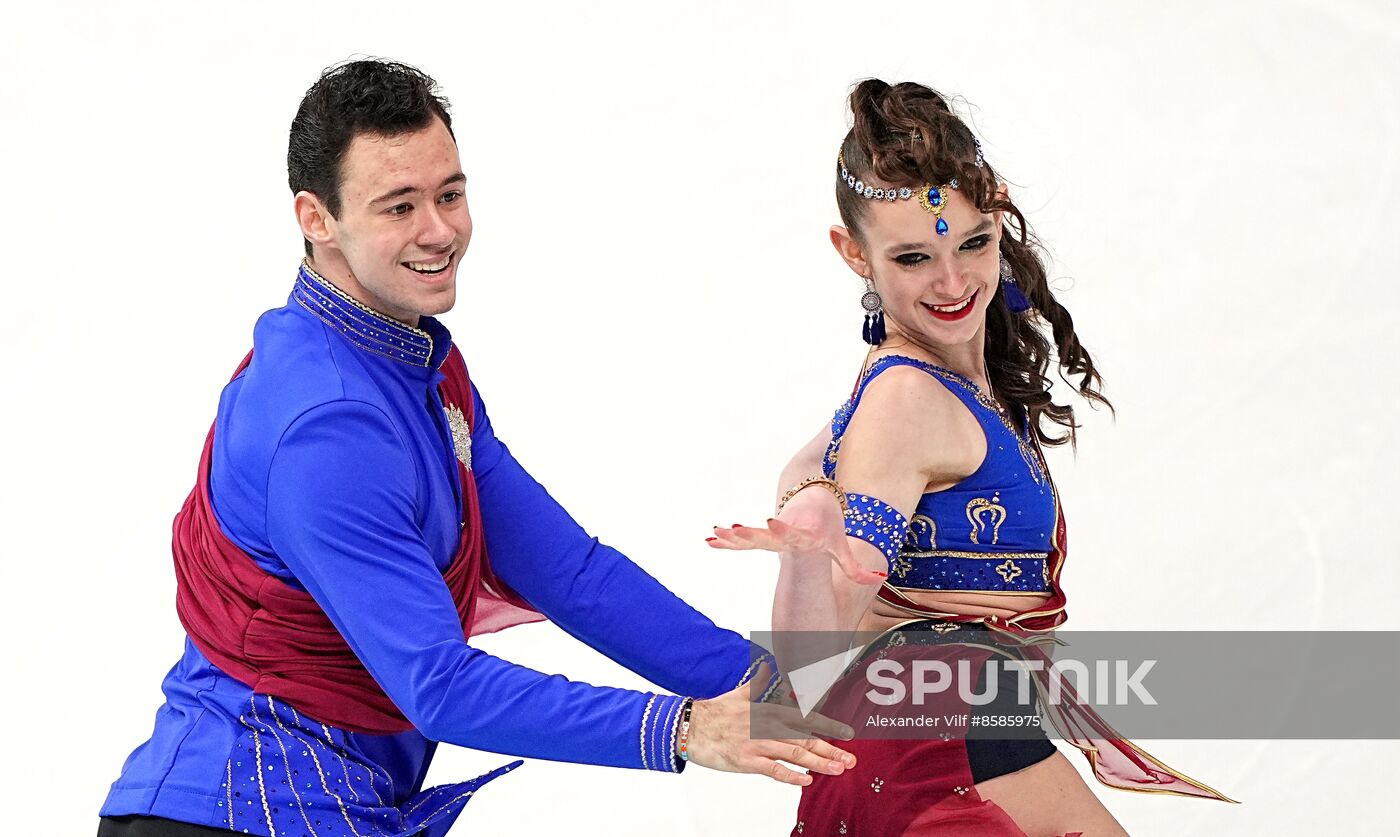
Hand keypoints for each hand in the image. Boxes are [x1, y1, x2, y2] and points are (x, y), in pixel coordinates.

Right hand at [686, 663, 856, 785]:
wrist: (690, 726)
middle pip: (805, 739)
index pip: (805, 718)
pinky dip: (791, 776)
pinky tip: (806, 782)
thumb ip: (759, 683)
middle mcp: (767, 726)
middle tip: (851, 759)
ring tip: (838, 770)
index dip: (829, 725)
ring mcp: (758, 744)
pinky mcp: (747, 761)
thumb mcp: (741, 694)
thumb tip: (767, 665)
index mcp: (768, 711)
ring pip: (795, 754)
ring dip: (819, 763)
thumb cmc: (716, 712)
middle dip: (831, 749)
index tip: (848, 733)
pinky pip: (774, 770)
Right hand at [707, 486, 887, 584]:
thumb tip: (880, 577)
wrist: (816, 501)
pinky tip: (709, 540)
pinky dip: (727, 542)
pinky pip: (743, 542)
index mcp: (802, 535)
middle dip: (750, 533)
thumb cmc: (829, 528)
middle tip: (734, 528)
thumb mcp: (841, 547)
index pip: (792, 532)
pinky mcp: (764, 536)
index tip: (770, 520)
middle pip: (766, 535)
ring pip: (751, 537)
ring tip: (715, 532)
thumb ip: (857, 568)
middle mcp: (784, 533)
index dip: (783, 528)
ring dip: (733, 537)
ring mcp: (771, 534)